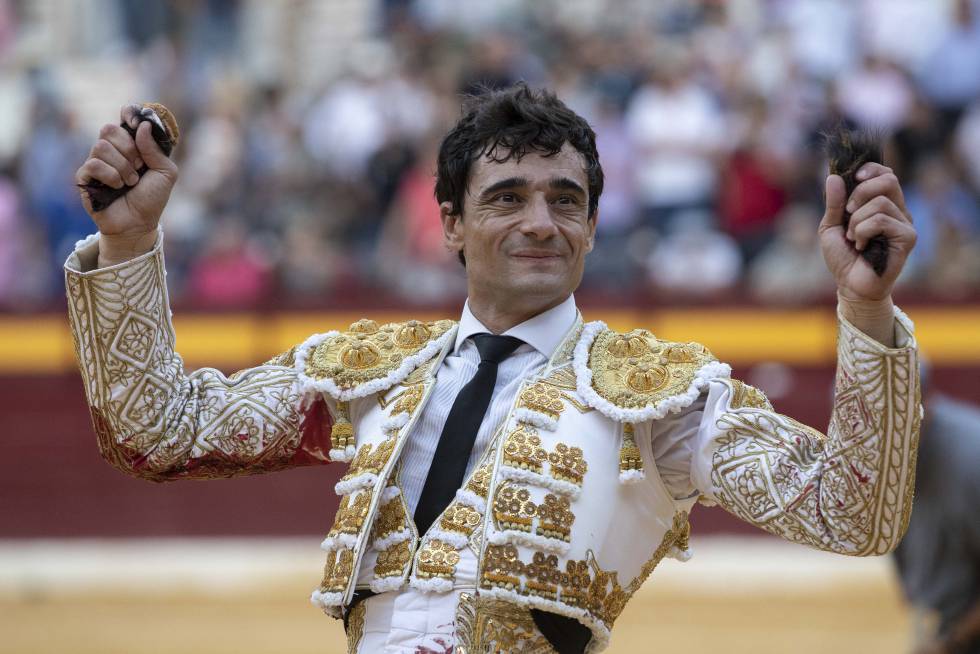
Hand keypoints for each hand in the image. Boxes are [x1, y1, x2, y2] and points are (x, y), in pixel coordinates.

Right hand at [75, 104, 178, 265]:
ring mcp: (96, 163)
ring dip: (122, 166)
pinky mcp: (85, 177)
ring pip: (101, 146)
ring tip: (131, 182)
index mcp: (131, 145)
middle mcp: (112, 151)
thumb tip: (143, 126)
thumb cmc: (152, 199)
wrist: (139, 224)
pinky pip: (93, 164)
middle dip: (128, 148)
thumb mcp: (165, 173)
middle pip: (109, 129)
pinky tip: (117, 187)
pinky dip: (110, 175)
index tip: (136, 122)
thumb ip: (155, 149)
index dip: (128, 115)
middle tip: (139, 166)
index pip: (124, 119)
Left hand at [819, 163, 916, 301]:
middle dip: (861, 192)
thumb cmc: (843, 257)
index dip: (871, 170)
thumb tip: (834, 176)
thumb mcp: (831, 226)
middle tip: (848, 212)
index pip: (886, 174)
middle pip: (888, 180)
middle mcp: (898, 211)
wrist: (850, 286)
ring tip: (853, 238)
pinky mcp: (908, 237)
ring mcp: (905, 224)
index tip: (854, 177)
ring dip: (856, 221)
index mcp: (882, 205)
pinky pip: (882, 221)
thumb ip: (834, 203)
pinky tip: (862, 246)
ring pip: (880, 202)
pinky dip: (863, 231)